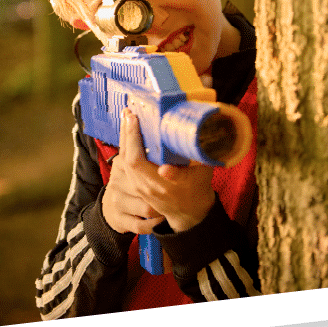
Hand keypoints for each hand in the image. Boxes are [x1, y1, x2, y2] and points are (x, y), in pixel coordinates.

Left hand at [100, 109, 215, 235]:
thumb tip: (195, 131)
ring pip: (124, 161)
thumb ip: (198, 156)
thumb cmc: (197, 188)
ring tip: (127, 116)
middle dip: (129, 135)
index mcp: (169, 186)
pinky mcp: (135, 184)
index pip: (154, 169)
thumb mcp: (203, 173)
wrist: (188, 213)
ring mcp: (140, 187)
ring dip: (124, 137)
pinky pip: (124, 163)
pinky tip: (127, 130)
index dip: (143, 148)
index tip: (141, 128)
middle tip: (132, 114)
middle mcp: (150, 187)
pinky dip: (125, 145)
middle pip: (132, 161)